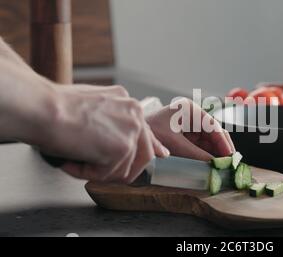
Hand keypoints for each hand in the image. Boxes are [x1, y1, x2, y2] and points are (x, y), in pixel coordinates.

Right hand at [38, 85, 169, 183]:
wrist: (42, 108)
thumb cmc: (56, 106)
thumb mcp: (93, 107)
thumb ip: (112, 121)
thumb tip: (121, 141)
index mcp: (128, 103)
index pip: (146, 132)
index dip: (151, 146)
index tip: (160, 154)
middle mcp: (135, 114)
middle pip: (143, 155)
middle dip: (120, 168)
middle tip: (95, 169)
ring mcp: (131, 131)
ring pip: (124, 169)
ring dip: (98, 171)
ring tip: (76, 158)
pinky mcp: (122, 148)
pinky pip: (106, 174)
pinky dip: (85, 172)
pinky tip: (72, 159)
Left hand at [145, 98, 234, 160]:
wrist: (134, 138)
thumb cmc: (150, 135)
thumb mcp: (176, 145)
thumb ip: (197, 155)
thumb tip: (215, 164)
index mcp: (190, 109)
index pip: (213, 126)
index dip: (223, 142)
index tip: (230, 157)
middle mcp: (192, 114)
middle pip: (213, 132)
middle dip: (221, 148)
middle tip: (229, 163)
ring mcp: (189, 123)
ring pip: (209, 139)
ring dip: (215, 152)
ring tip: (222, 166)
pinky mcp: (185, 133)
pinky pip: (201, 144)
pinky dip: (206, 153)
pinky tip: (212, 163)